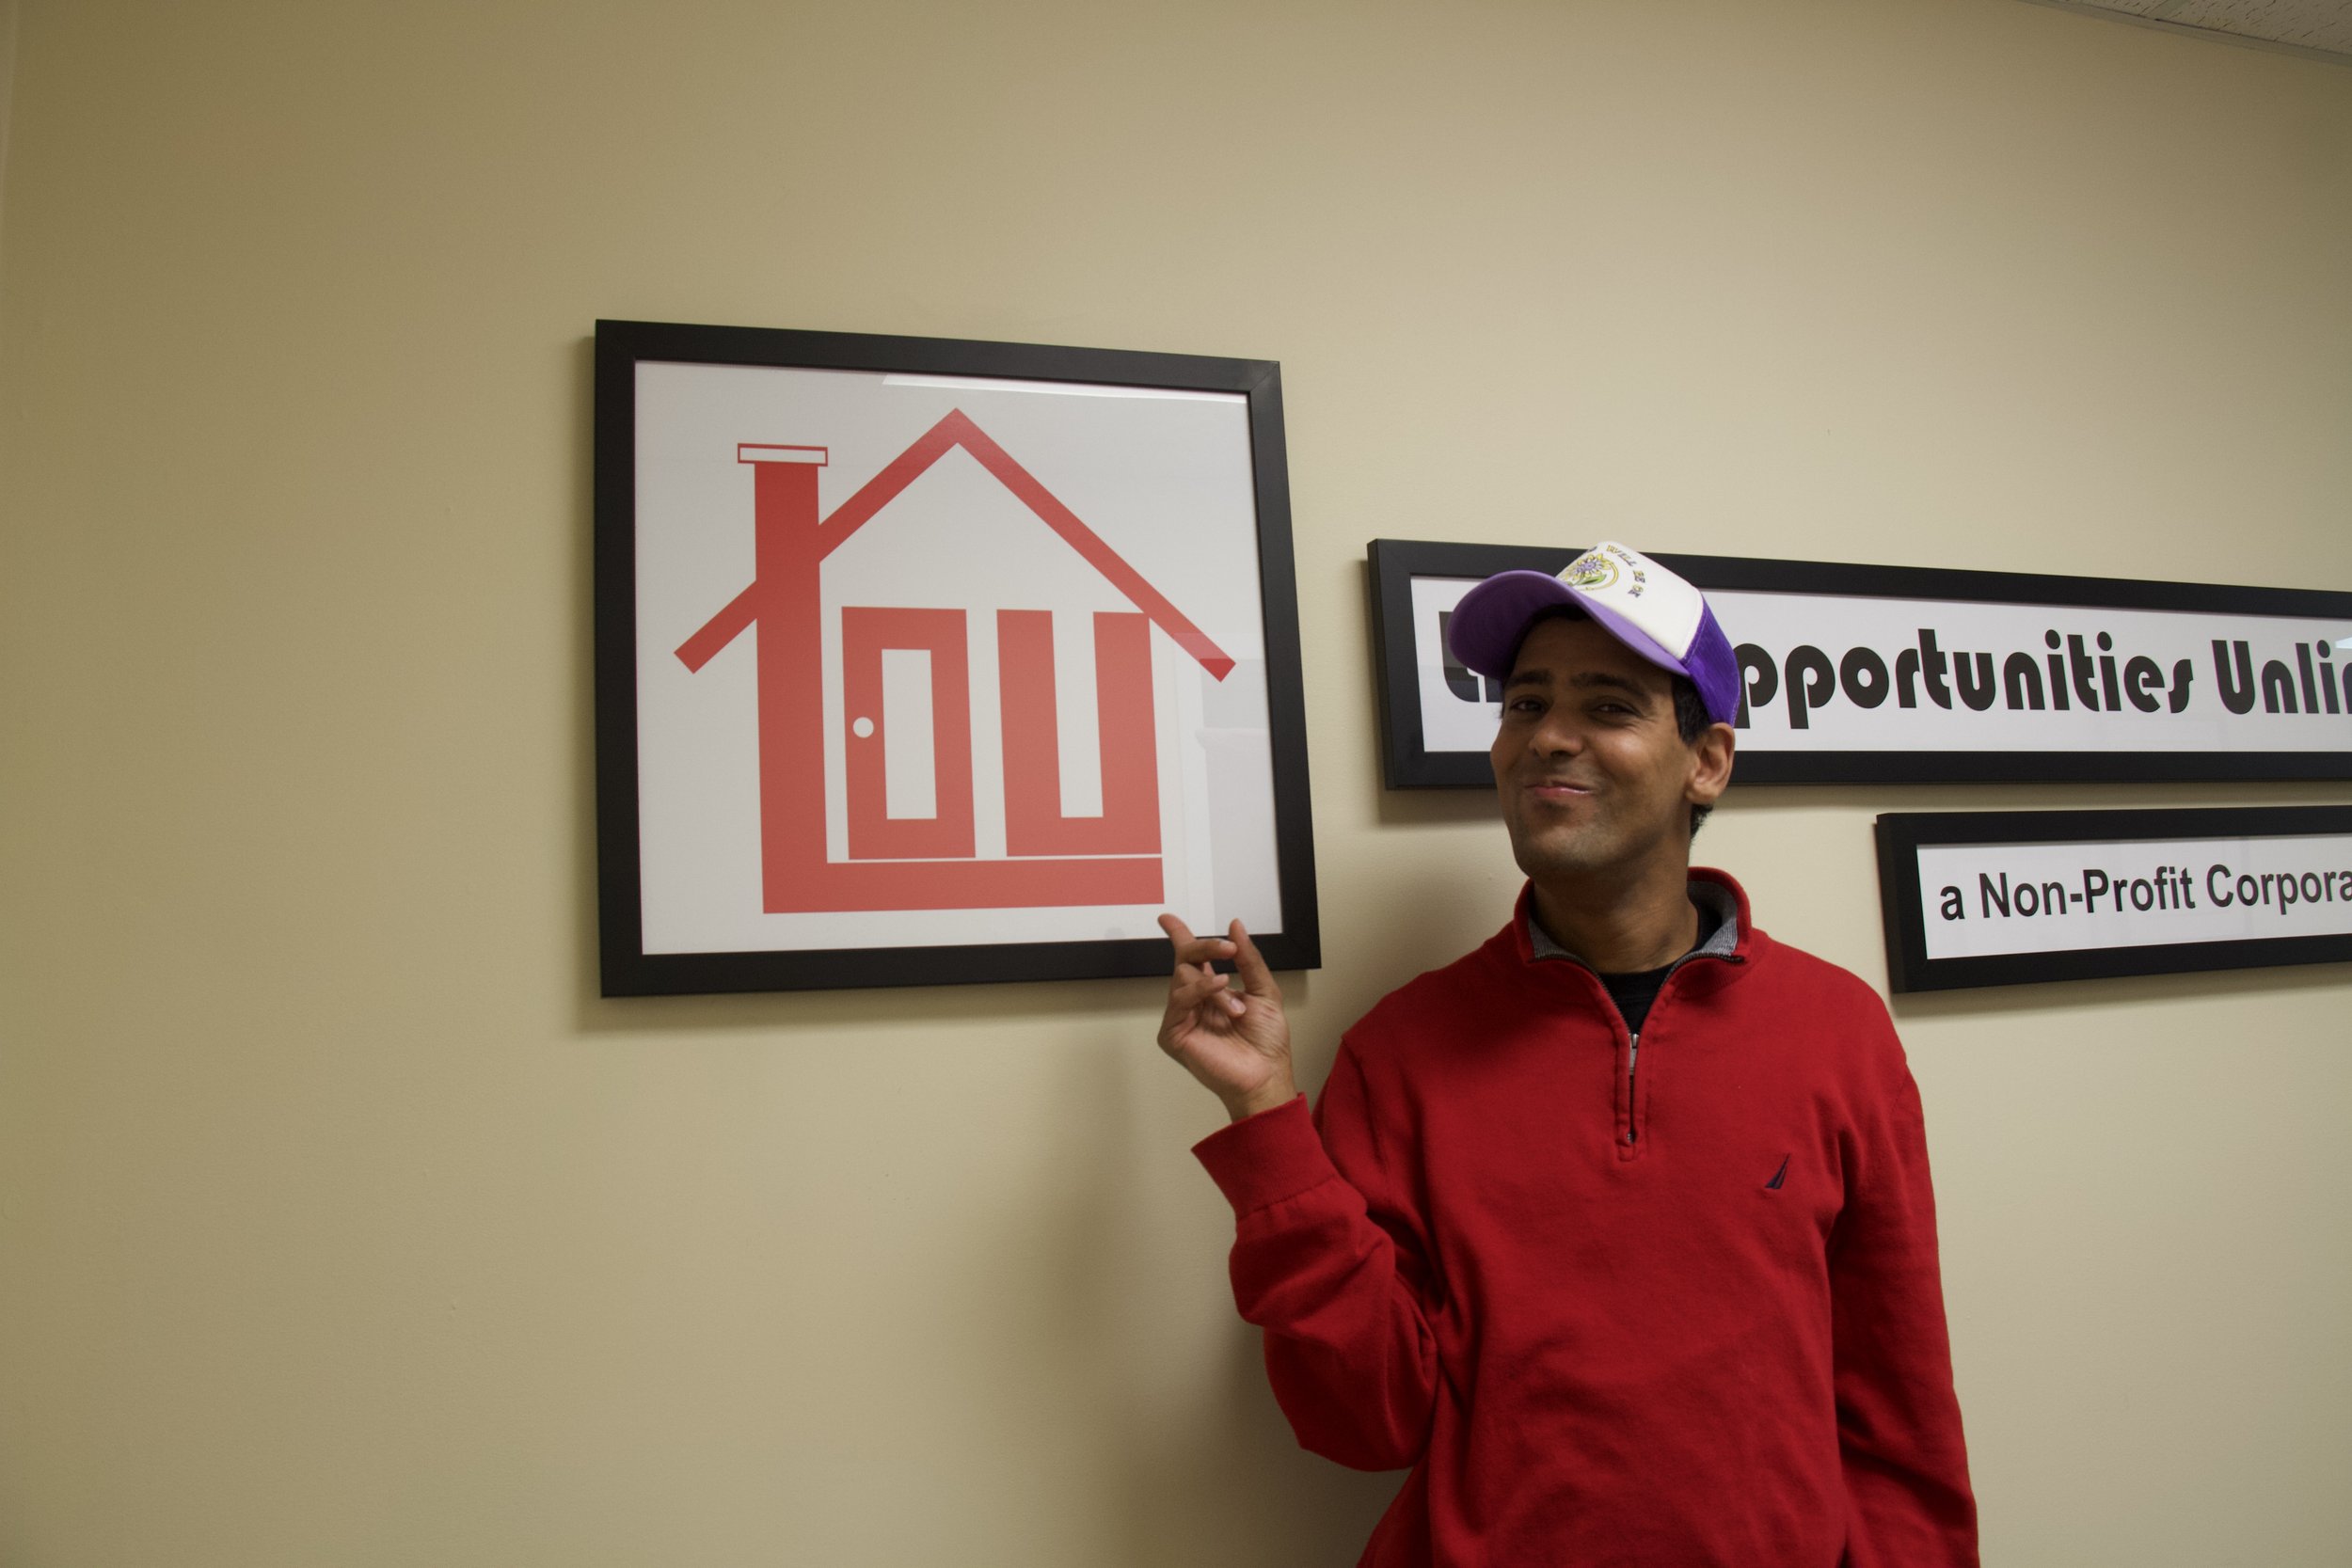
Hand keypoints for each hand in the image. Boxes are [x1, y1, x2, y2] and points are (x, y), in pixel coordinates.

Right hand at [1155, 915, 1296, 1121]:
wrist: (1265, 1073)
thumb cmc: (1267, 1042)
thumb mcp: (1265, 991)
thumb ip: (1249, 959)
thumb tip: (1236, 927)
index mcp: (1214, 990)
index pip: (1192, 958)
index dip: (1179, 936)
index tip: (1167, 919)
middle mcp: (1195, 1001)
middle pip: (1185, 959)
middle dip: (1207, 947)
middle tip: (1228, 948)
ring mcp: (1183, 1017)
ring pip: (1184, 977)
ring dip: (1215, 985)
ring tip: (1237, 1007)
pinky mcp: (1174, 1033)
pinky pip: (1179, 999)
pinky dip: (1202, 990)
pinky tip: (1221, 991)